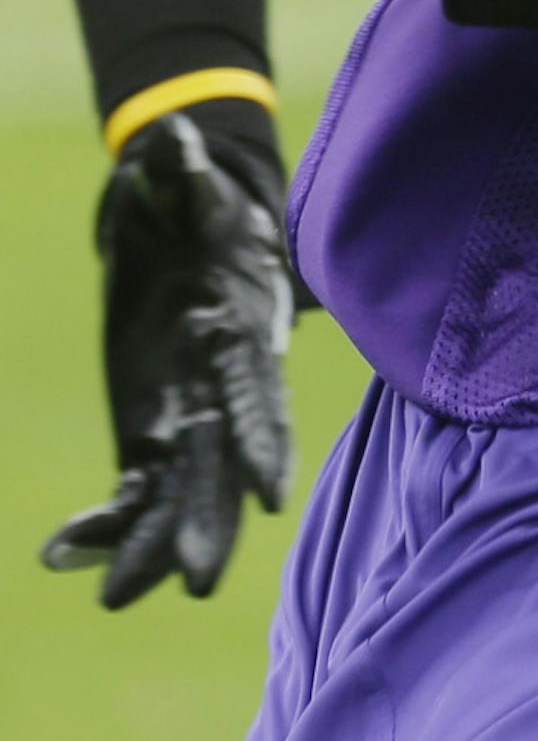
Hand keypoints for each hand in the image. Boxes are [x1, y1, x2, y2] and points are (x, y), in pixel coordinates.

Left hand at [43, 114, 294, 608]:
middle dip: (208, 523)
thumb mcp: (196, 194)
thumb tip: (173, 141)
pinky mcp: (150, 433)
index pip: (258, 398)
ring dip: (150, 546)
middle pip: (221, 468)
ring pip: (175, 496)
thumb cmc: (203, 210)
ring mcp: (186, 419)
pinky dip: (104, 525)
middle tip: (193, 583)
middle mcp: (222, 393)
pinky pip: (131, 491)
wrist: (187, 231)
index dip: (264, 442)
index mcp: (243, 341)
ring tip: (113, 598)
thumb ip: (186, 179)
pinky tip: (65, 553)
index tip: (270, 494)